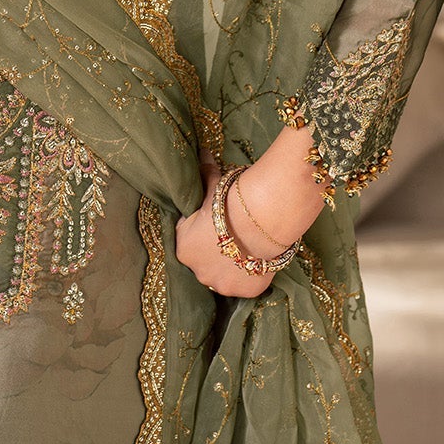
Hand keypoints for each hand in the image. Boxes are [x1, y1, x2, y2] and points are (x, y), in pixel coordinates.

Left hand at [175, 159, 277, 298]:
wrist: (260, 218)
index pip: (188, 240)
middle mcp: (198, 271)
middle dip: (215, 252)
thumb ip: (205, 174)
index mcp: (183, 248)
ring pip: (224, 276)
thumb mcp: (214, 186)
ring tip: (246, 248)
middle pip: (205, 262)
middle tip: (232, 236)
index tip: (214, 224)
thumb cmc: (231, 200)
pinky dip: (252, 274)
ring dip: (232, 266)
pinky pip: (246, 284)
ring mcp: (222, 284)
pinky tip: (258, 258)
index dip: (201, 231)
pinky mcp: (245, 291)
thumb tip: (201, 152)